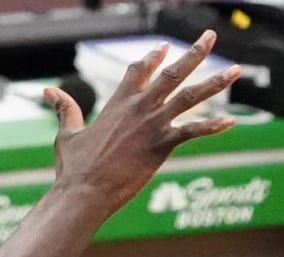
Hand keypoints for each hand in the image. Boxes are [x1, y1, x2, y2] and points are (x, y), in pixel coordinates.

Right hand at [43, 31, 239, 214]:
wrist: (83, 192)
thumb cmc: (73, 168)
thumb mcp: (67, 135)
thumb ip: (65, 110)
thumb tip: (48, 91)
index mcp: (117, 103)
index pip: (139, 70)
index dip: (152, 57)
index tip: (163, 47)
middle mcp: (138, 108)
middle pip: (171, 73)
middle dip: (193, 53)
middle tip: (210, 36)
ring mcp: (151, 125)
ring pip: (189, 96)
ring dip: (215, 82)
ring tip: (236, 70)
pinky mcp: (161, 145)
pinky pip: (192, 132)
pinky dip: (212, 127)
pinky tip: (231, 121)